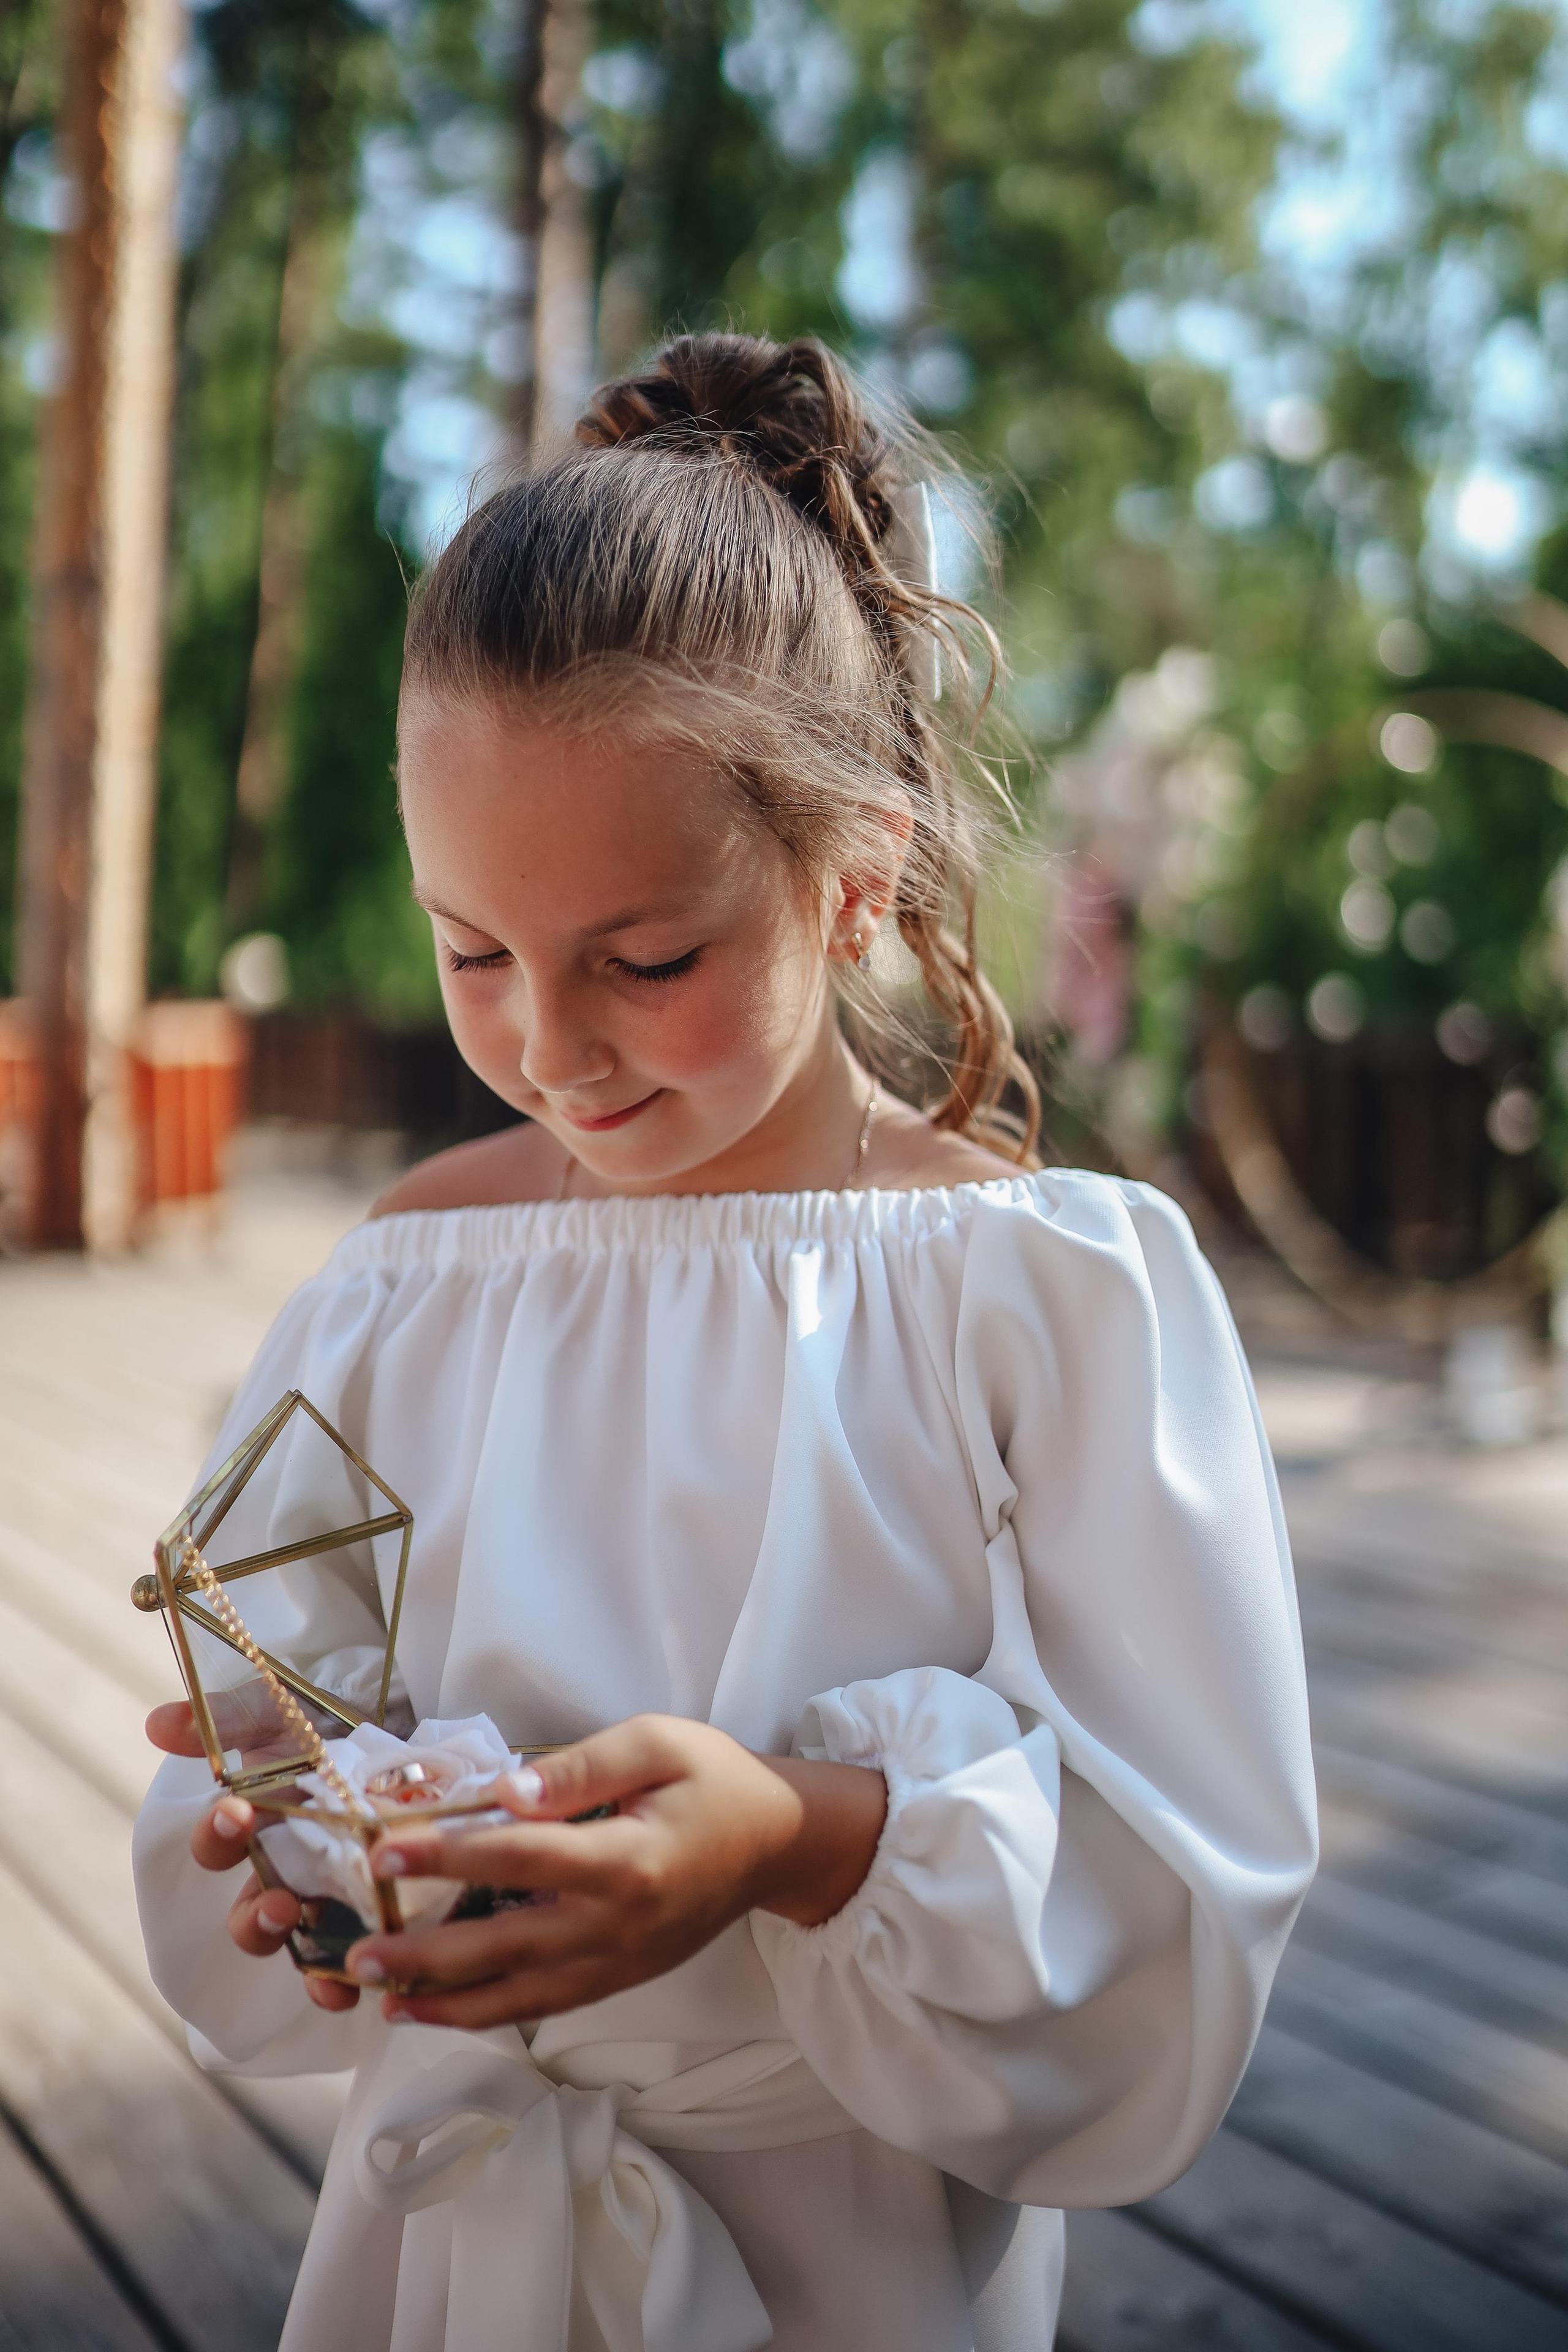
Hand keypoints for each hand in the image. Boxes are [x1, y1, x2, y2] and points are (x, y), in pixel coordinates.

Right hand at [144, 1703, 358, 2012]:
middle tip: (280, 1904)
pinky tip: (348, 1988)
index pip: (217, 1844)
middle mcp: (279, 1872)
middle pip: (248, 1916)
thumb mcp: (280, 1713)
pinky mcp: (366, 1916)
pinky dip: (339, 1982)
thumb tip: (159, 1724)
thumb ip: (227, 1717)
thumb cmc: (324, 1726)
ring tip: (320, 1959)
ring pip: (292, 1946)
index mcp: (253, 1827)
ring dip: (298, 1954)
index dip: (219, 1835)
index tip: (236, 1815)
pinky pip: (345, 1962)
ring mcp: (320, 1900)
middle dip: (255, 1918)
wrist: (398, 1733)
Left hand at [342, 1714, 887, 2031]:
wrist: (778, 1843)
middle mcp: (616, 1925)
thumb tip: (508, 1791)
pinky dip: (486, 2012)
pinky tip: (439, 2009)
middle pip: (503, 1946)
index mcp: (625, 1860)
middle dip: (423, 1954)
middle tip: (355, 1954)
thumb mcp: (658, 1743)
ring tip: (378, 1997)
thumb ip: (582, 1767)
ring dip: (443, 2000)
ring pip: (516, 1994)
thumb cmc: (715, 1779)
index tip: (384, 1850)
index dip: (447, 1855)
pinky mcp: (619, 1979)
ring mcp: (617, 1962)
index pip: (518, 1858)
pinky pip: (543, 2004)